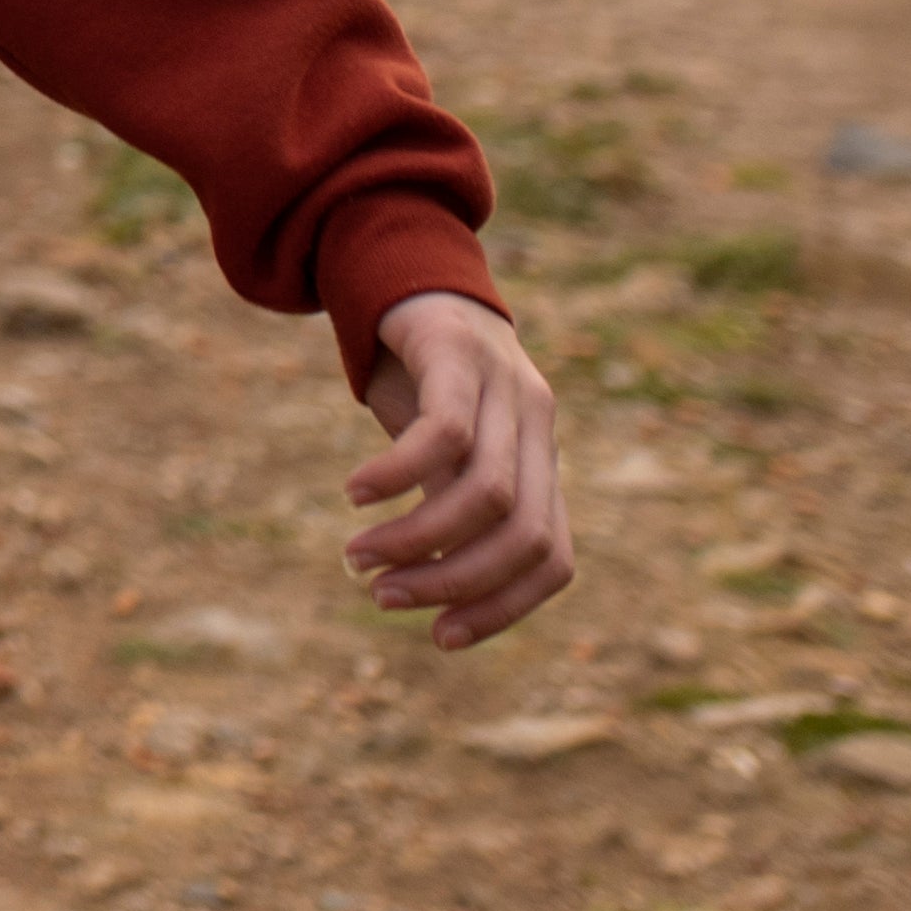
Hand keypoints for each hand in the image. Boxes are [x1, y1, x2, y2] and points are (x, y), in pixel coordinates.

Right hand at [345, 290, 574, 647]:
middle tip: (384, 598)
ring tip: (358, 556)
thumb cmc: (419, 375)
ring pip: (487, 492)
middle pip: (524, 534)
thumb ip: (447, 502)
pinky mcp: (459, 352)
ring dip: (418, 538)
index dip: (504, 609)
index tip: (440, 638)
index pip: (554, 560)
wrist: (406, 272)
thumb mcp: (442, 448)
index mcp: (542, 460)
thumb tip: (423, 581)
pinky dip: (399, 475)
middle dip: (454, 581)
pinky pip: (445, 431)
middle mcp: (538, 426)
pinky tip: (356, 494)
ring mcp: (506, 386)